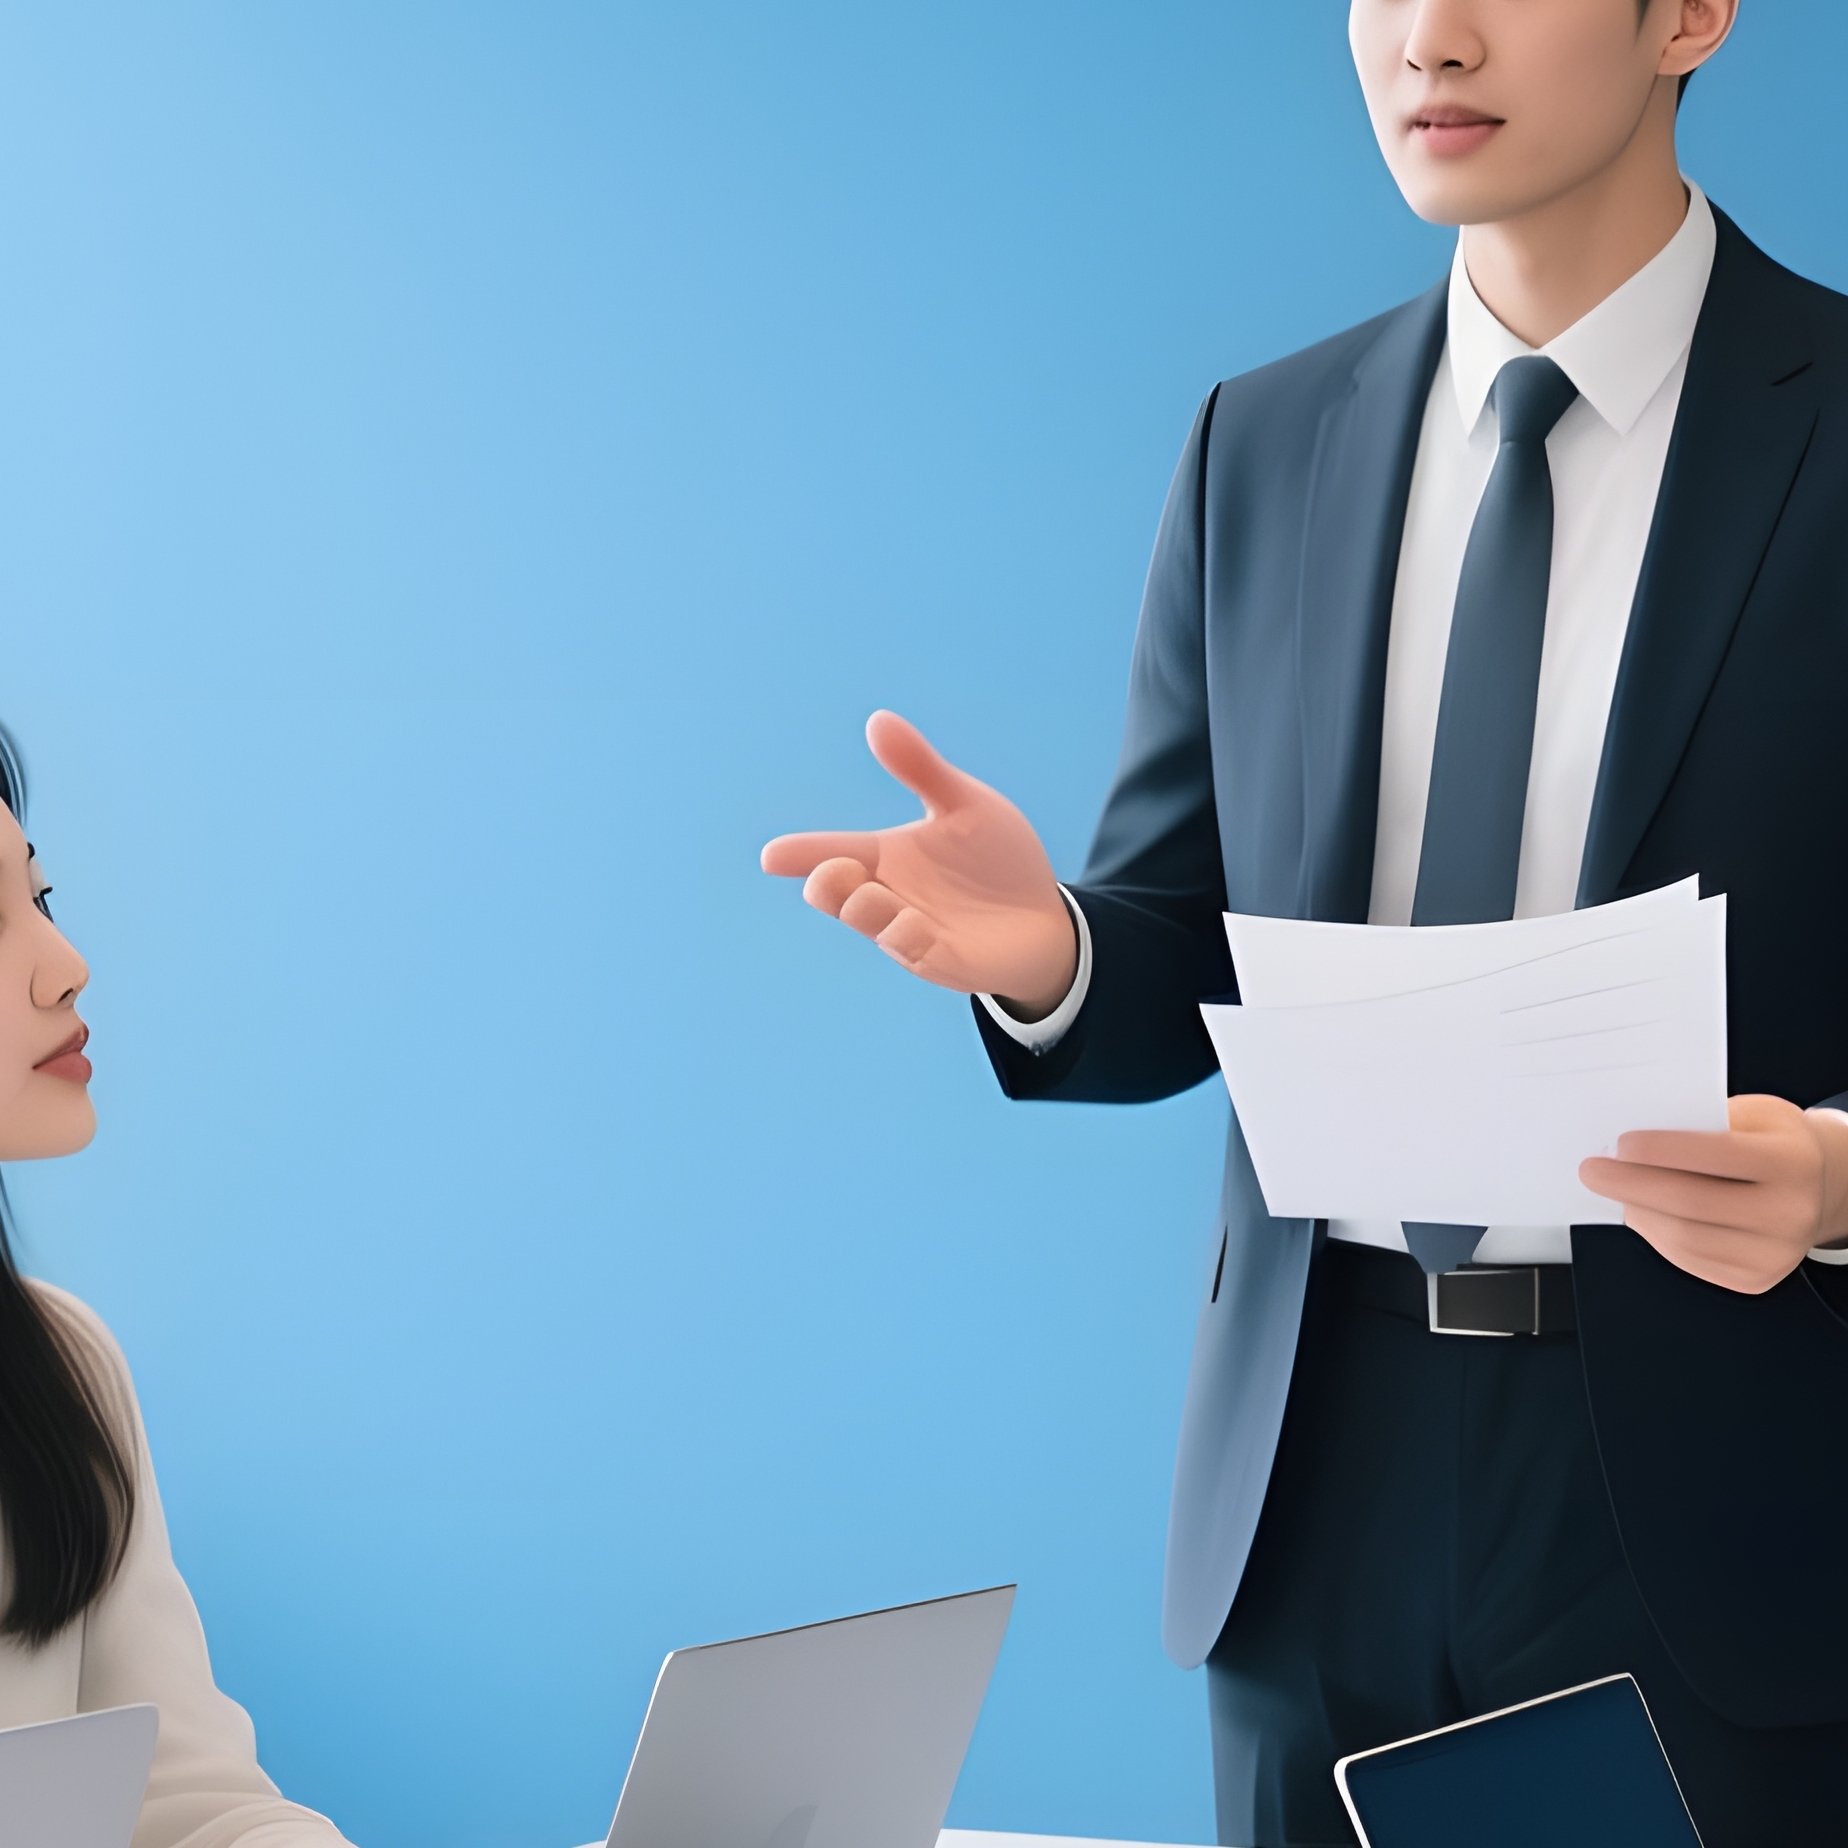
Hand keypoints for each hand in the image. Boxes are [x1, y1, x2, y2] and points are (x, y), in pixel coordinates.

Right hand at [759, 710, 1077, 1011]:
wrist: (1045, 920)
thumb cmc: (997, 861)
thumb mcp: (965, 805)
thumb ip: (921, 769)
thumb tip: (878, 720)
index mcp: (887, 856)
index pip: (834, 850)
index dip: (802, 852)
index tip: (772, 856)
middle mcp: (888, 894)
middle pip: (836, 891)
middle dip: (826, 883)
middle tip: (836, 869)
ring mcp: (908, 930)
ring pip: (868, 920)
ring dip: (863, 907)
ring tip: (871, 892)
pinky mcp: (937, 959)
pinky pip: (909, 947)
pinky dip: (905, 933)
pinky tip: (916, 922)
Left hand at [1577, 1093, 1847, 1293]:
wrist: (1814, 1186)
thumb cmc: (1770, 1143)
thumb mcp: (1749, 1115)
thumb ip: (1698, 1123)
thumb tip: (1630, 1142)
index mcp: (1791, 1161)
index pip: (1716, 1154)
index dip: (1661, 1149)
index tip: (1621, 1144)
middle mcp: (1790, 1211)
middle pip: (1691, 1202)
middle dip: (1630, 1185)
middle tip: (1593, 1171)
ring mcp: (1775, 1252)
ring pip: (1684, 1237)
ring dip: (1637, 1211)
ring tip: (1616, 1191)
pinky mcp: (1755, 1279)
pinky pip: (1689, 1260)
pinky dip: (1655, 1235)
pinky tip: (1643, 1213)